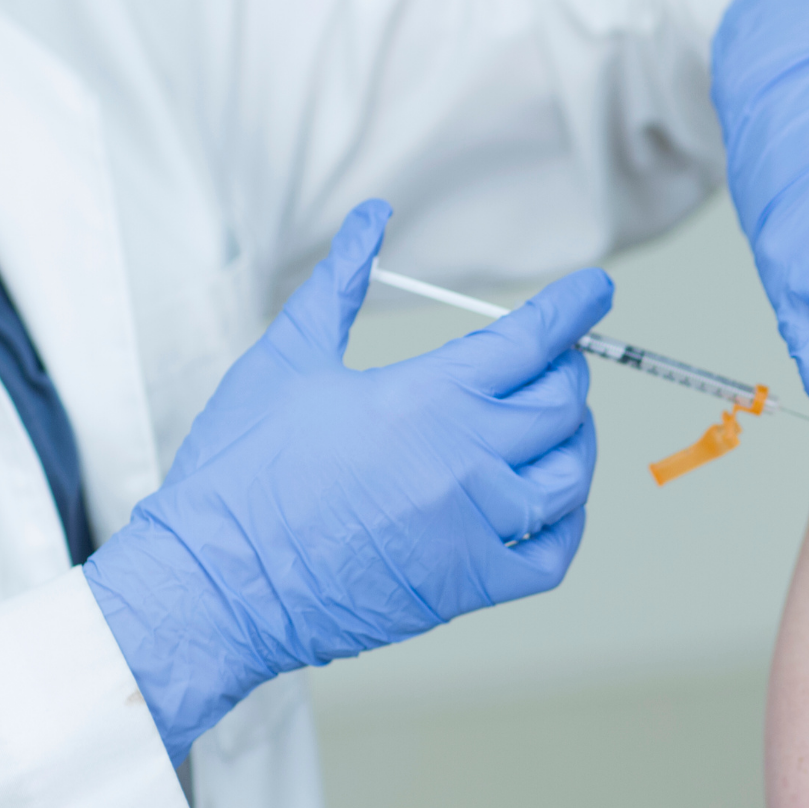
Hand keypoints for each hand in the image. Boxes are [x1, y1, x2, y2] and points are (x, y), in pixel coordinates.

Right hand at [84, 200, 611, 761]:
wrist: (214, 585)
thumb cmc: (241, 473)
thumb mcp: (287, 358)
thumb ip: (340, 283)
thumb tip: (371, 220)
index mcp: (428, 397)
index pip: (534, 339)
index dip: (574, 307)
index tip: (594, 292)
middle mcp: (467, 460)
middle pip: (563, 402)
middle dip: (568, 371)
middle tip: (550, 362)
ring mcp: (475, 528)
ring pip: (571, 476)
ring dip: (574, 442)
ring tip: (552, 427)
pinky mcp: (470, 587)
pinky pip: (554, 555)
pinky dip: (567, 523)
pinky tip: (548, 502)